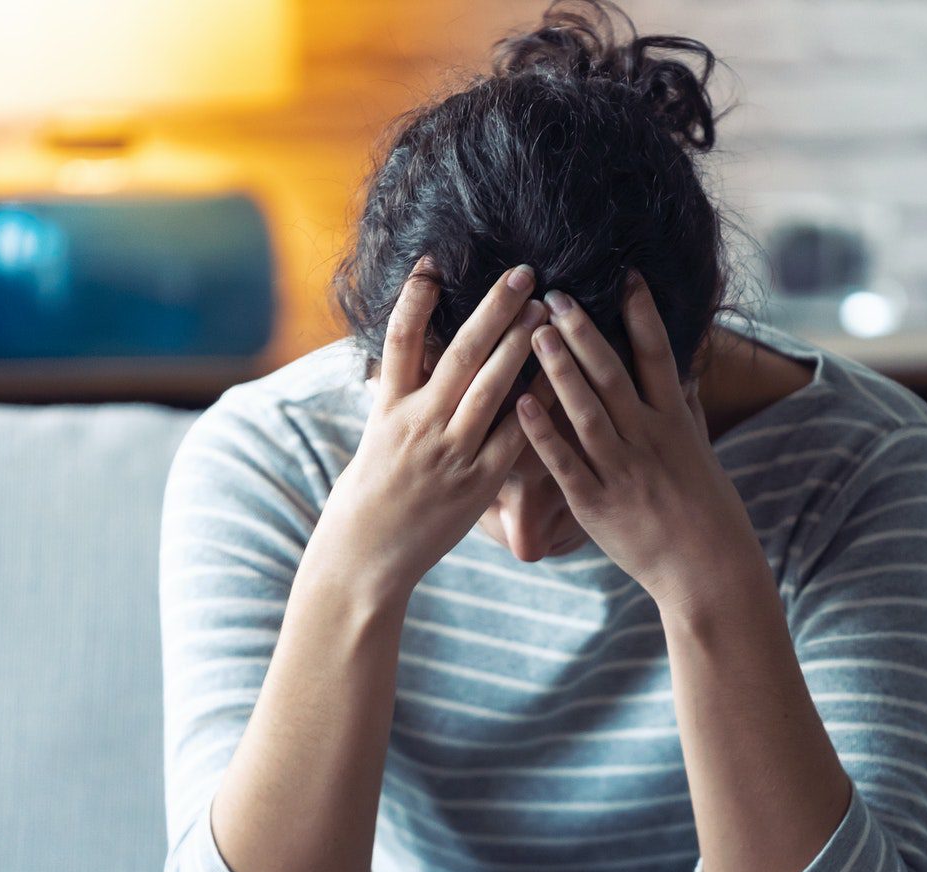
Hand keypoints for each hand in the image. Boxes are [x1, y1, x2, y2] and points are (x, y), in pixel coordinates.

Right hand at [319, 259, 547, 599]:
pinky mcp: (478, 482)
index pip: (400, 340)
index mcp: (389, 406)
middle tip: (524, 274)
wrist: (368, 554)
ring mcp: (451, 452)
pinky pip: (514, 436)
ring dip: (521, 345)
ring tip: (546, 311)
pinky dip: (536, 406)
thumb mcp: (373, 434)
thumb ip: (394, 395)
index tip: (433, 263)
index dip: (416, 299)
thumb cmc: (371, 491)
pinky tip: (558, 378)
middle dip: (494, 309)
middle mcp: (419, 423)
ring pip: (493, 387)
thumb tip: (397, 358)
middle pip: (461, 353)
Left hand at [516, 272, 762, 612]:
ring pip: (587, 412)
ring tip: (535, 331)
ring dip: (559, 370)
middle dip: (584, 332)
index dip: (642, 314)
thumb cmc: (706, 509)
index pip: (658, 356)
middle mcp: (649, 440)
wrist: (708, 570)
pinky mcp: (597, 505)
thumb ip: (684, 408)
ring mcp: (622, 472)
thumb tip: (682, 369)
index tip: (625, 275)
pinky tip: (520, 404)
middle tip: (556, 294)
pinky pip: (565, 464)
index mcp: (674, 423)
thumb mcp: (700, 450)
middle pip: (613, 376)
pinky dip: (543, 434)